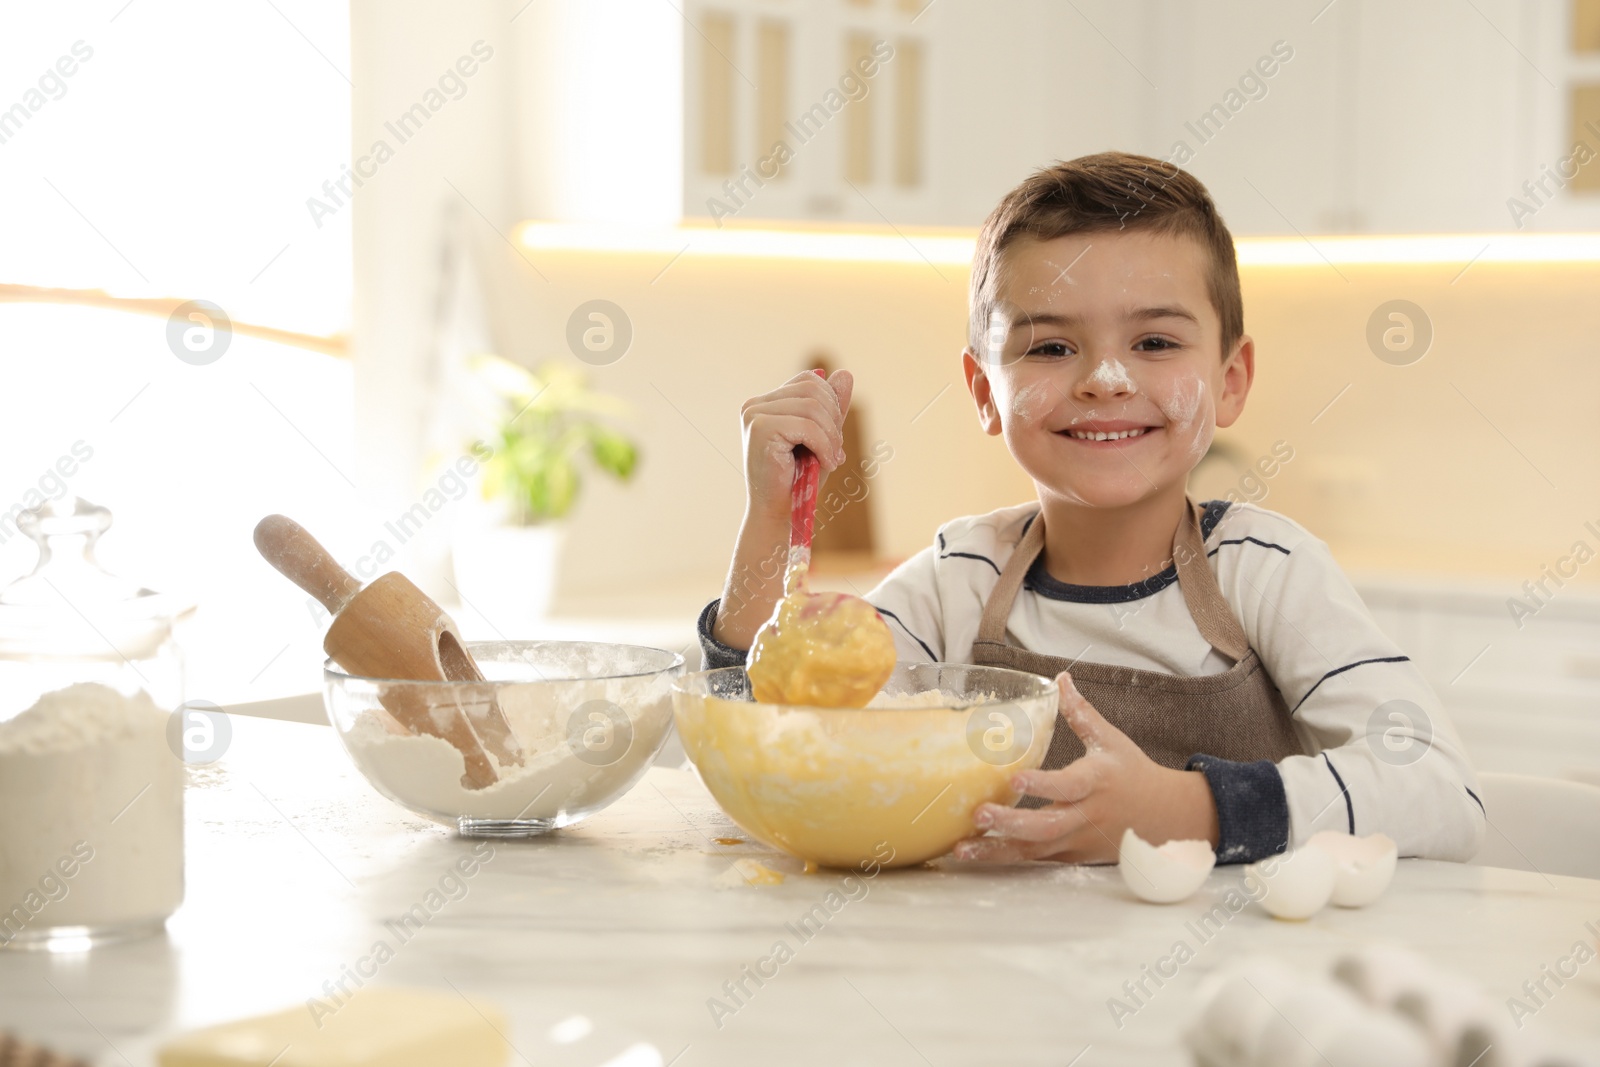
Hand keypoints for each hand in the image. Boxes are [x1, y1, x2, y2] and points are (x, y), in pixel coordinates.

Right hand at [739, 369, 852, 523]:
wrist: (779, 513)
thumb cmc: (799, 479)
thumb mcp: (822, 437)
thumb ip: (831, 407)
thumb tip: (845, 373)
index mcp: (766, 403)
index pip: (810, 381)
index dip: (831, 406)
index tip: (832, 440)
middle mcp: (755, 404)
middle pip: (813, 389)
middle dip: (833, 421)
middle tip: (835, 452)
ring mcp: (754, 414)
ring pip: (813, 406)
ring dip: (831, 436)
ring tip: (831, 460)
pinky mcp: (760, 428)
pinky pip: (807, 425)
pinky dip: (824, 445)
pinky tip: (826, 463)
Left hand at [951, 670, 1219, 863]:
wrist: (1165, 818)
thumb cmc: (1132, 773)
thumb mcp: (1111, 740)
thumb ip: (1081, 713)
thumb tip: (1059, 678)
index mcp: (1097, 781)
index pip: (1069, 785)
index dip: (1042, 784)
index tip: (1013, 778)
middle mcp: (1087, 815)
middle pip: (1047, 826)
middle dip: (1010, 824)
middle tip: (978, 814)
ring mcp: (1078, 840)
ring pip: (1037, 850)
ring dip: (998, 850)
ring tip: (962, 848)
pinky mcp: (1071, 856)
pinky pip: (1037, 859)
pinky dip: (1007, 857)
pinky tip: (975, 854)